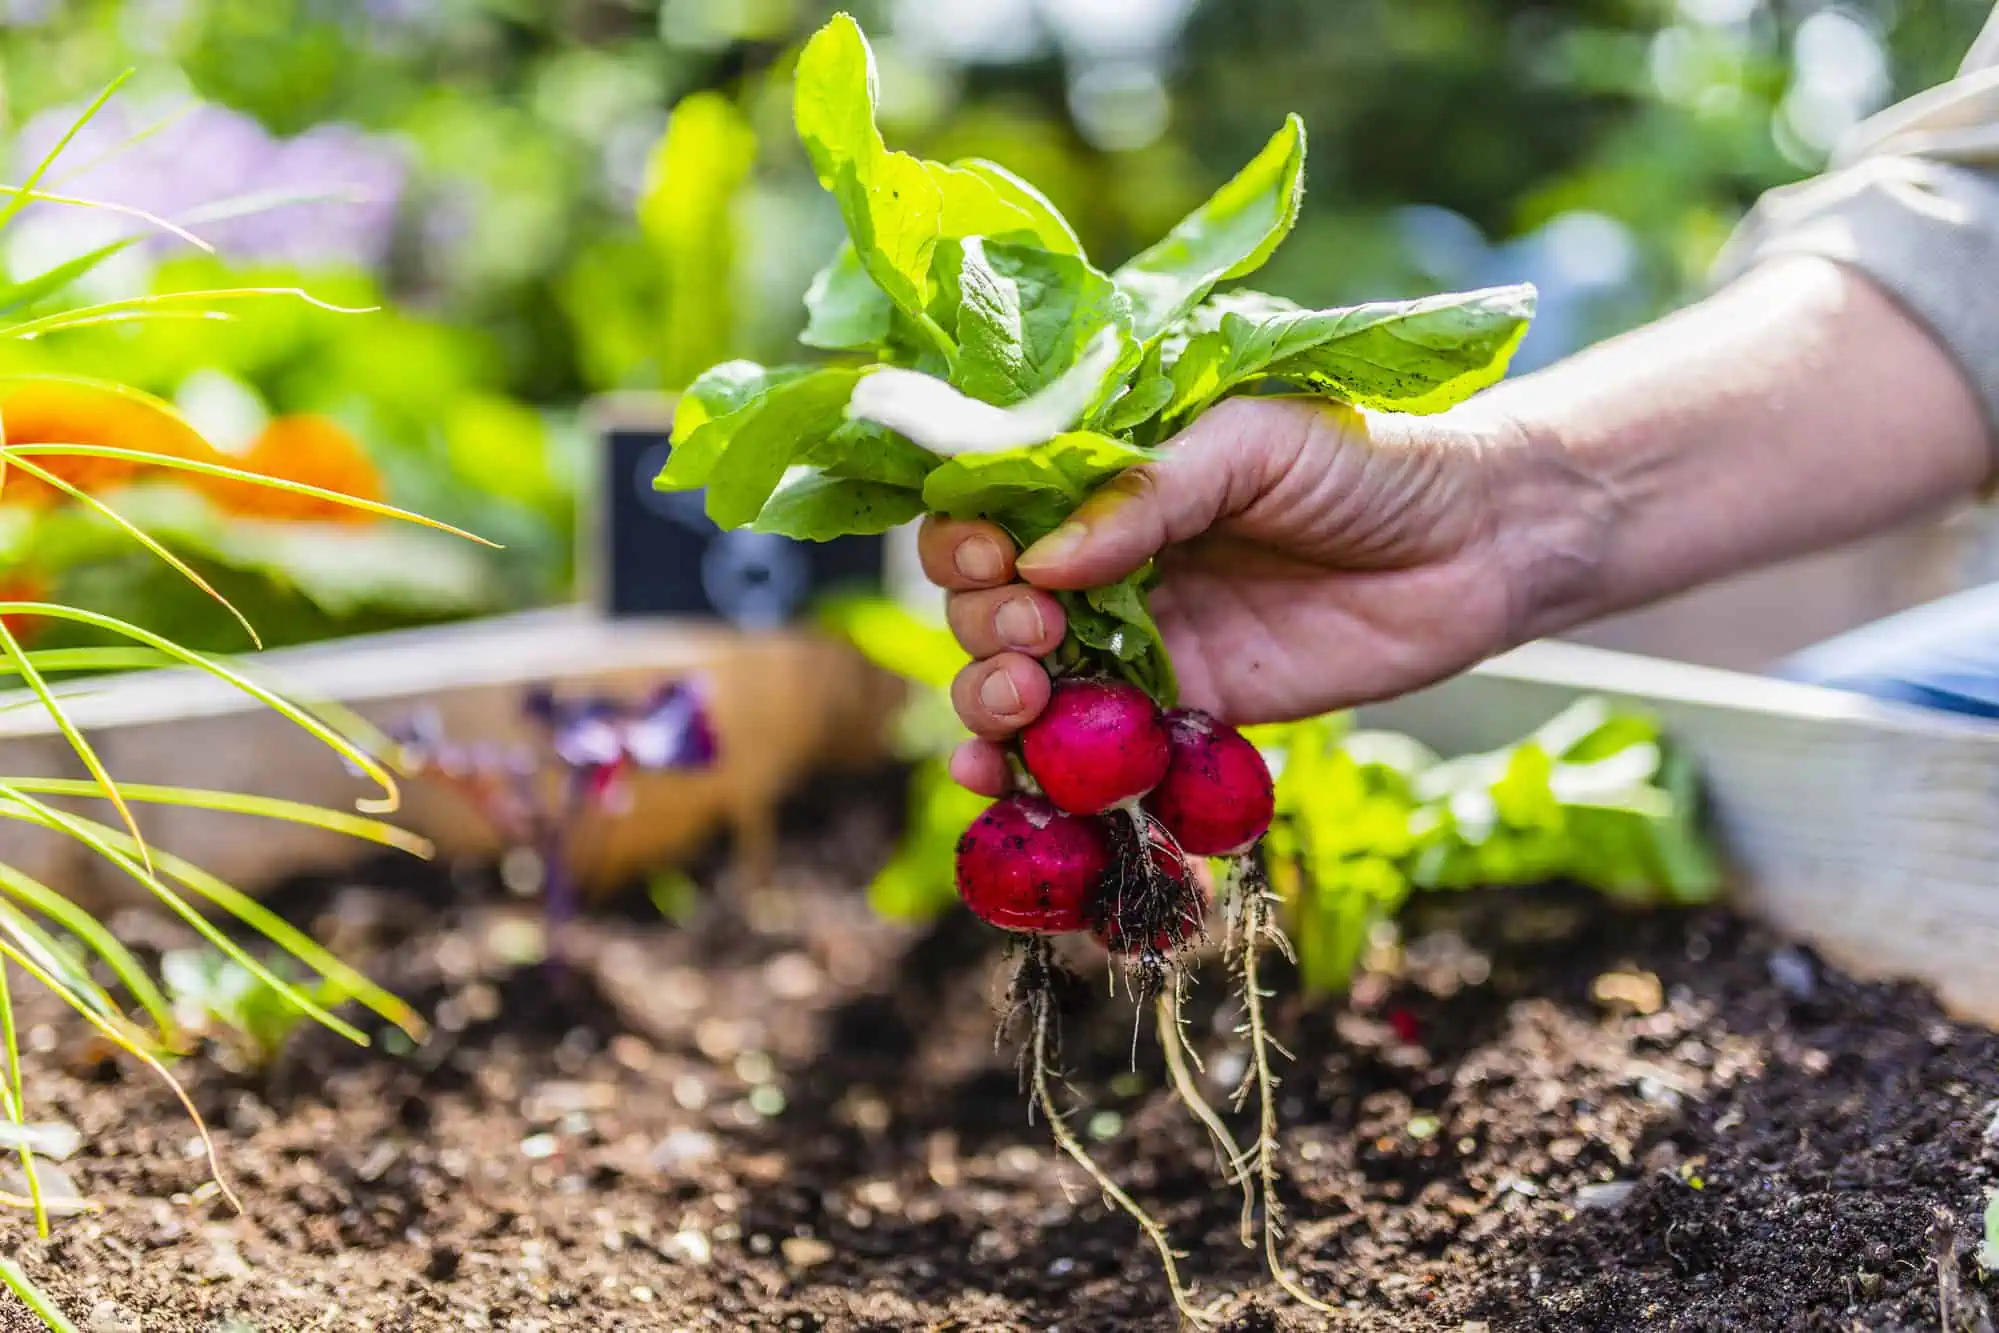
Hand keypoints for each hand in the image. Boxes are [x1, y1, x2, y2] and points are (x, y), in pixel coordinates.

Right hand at [922, 395, 1606, 794]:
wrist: (1480, 542)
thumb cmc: (1370, 460)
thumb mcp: (1255, 442)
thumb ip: (1151, 492)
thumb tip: (1044, 561)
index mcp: (1108, 479)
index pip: (993, 508)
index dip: (966, 538)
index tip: (991, 558)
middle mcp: (1108, 562)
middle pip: (988, 604)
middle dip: (983, 626)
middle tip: (1033, 634)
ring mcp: (1142, 641)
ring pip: (1024, 684)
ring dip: (991, 700)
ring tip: (1022, 700)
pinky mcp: (1187, 712)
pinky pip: (1095, 749)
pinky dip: (1033, 774)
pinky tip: (1000, 781)